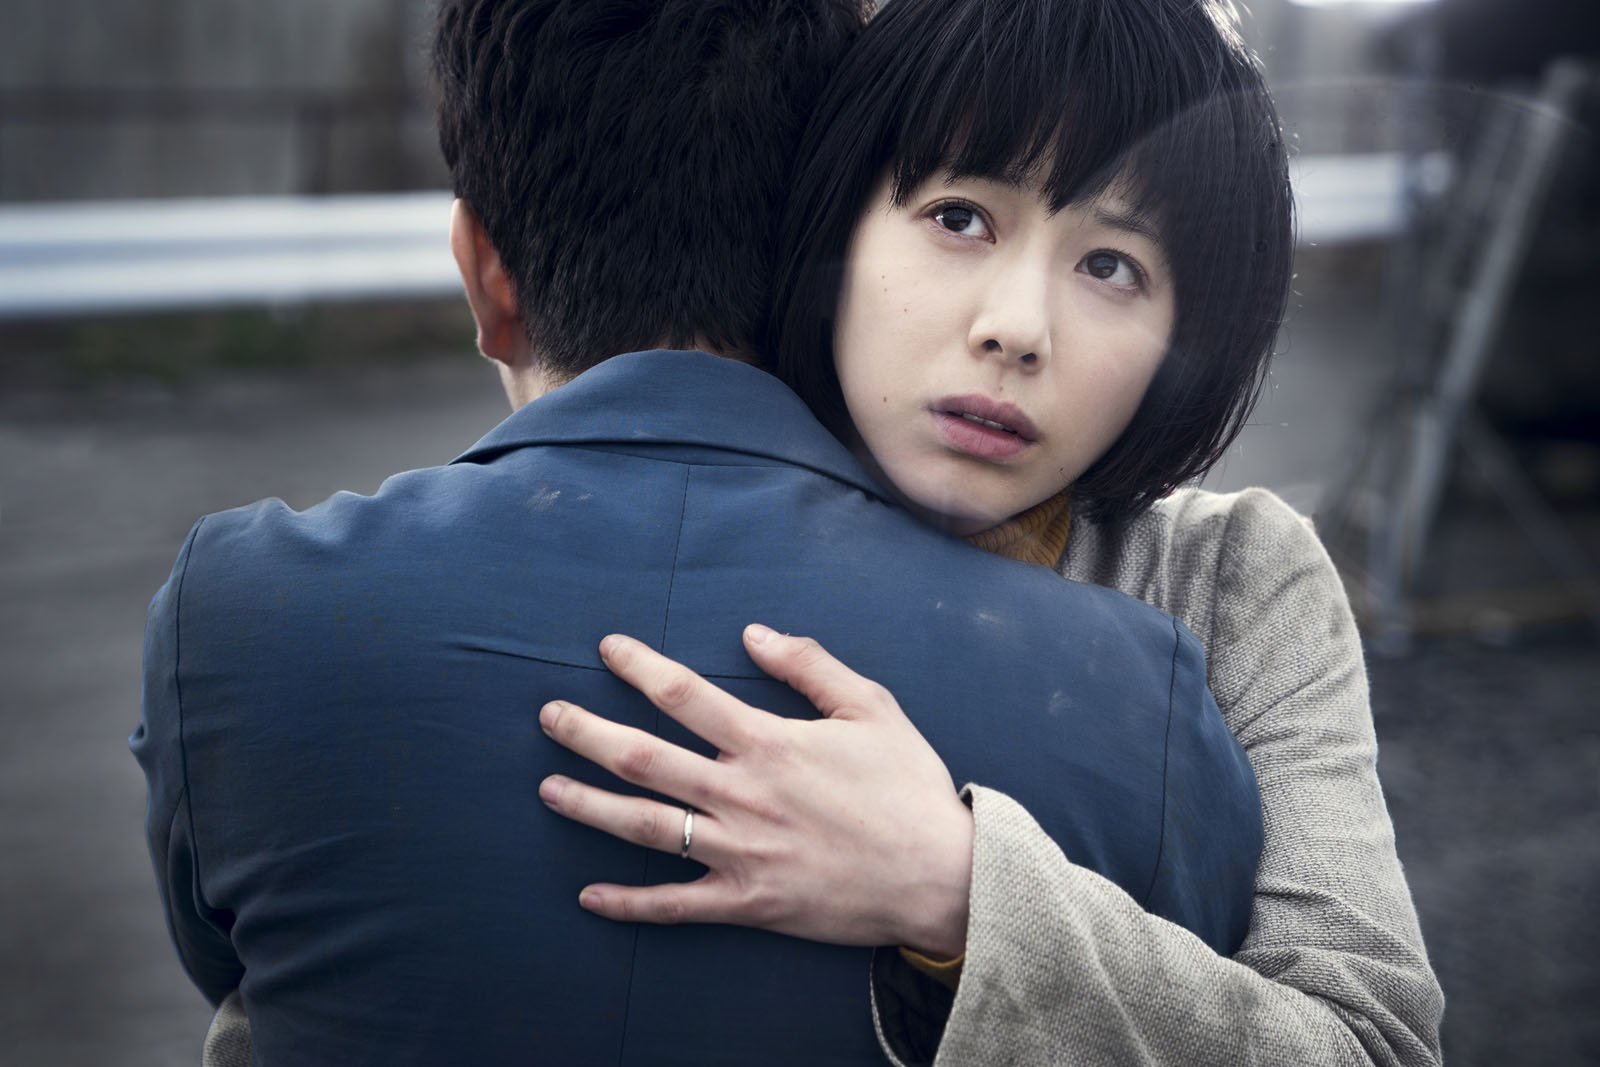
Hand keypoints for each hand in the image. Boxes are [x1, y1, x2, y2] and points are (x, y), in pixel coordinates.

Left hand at [537, 624, 973, 957]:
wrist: (942, 877)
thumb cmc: (909, 788)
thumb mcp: (872, 708)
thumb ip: (810, 666)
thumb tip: (754, 633)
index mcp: (769, 744)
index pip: (685, 695)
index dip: (639, 668)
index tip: (606, 649)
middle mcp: (742, 795)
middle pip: (645, 758)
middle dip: (588, 733)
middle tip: (548, 716)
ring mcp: (740, 854)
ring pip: (647, 827)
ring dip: (591, 806)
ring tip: (548, 788)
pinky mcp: (748, 904)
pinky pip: (676, 906)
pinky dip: (630, 904)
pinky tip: (589, 897)